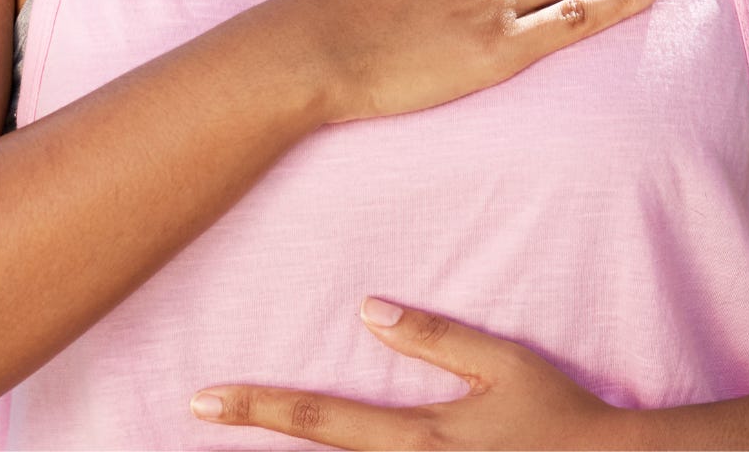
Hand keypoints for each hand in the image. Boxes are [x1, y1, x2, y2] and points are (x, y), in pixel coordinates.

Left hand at [188, 297, 631, 448]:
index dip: (258, 407)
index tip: (204, 399)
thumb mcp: (503, 363)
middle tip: (191, 413)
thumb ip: (435, 337)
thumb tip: (368, 309)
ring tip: (232, 438)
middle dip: (250, 440)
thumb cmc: (557, 412)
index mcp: (417, 436)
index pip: (319, 421)